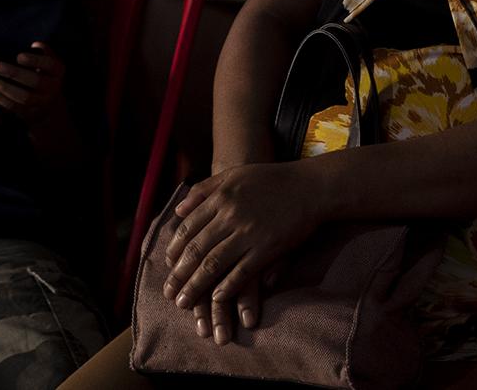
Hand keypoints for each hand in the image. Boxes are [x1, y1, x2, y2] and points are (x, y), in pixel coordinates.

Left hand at [0, 43, 65, 123]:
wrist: (49, 106)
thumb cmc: (44, 76)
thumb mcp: (48, 62)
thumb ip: (42, 52)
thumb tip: (35, 45)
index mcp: (58, 71)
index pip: (49, 65)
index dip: (35, 60)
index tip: (19, 56)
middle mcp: (53, 87)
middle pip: (36, 81)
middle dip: (14, 74)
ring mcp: (42, 102)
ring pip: (24, 96)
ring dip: (3, 87)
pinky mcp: (30, 114)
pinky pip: (14, 106)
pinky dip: (0, 98)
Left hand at [163, 161, 327, 345]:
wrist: (309, 186)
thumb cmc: (269, 180)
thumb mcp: (233, 175)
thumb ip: (203, 190)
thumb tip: (178, 211)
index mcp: (220, 197)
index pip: (188, 228)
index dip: (175, 250)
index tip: (167, 266)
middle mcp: (230, 215)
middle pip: (197, 249)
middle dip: (179, 274)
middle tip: (168, 293)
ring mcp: (249, 232)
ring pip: (214, 263)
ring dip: (196, 286)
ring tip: (184, 302)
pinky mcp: (268, 247)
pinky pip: (243, 271)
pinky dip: (228, 286)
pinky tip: (216, 298)